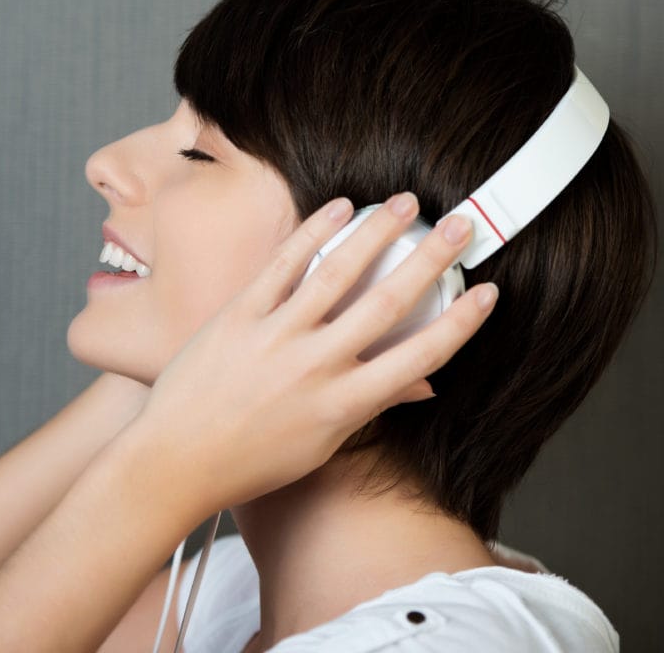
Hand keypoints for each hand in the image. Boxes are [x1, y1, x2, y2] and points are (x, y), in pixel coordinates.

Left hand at [131, 193, 497, 515]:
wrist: (175, 460)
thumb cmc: (251, 459)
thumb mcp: (322, 443)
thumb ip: (371, 407)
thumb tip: (422, 385)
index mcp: (344, 405)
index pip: (419, 357)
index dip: (460, 322)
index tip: (488, 292)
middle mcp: (316, 366)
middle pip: (387, 304)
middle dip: (429, 260)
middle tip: (458, 226)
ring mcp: (276, 336)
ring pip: (336, 274)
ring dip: (375, 233)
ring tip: (404, 202)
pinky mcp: (239, 315)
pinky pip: (281, 266)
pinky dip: (312, 234)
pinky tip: (338, 209)